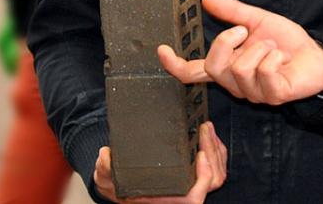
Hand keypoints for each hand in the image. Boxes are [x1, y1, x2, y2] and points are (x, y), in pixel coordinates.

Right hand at [93, 121, 226, 202]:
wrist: (119, 182)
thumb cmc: (116, 182)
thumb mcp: (106, 175)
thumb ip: (105, 167)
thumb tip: (106, 155)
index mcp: (165, 199)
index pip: (194, 198)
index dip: (203, 178)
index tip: (200, 154)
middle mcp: (182, 194)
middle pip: (213, 181)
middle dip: (213, 154)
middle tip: (204, 129)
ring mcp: (191, 185)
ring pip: (217, 173)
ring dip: (216, 149)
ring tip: (206, 127)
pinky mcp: (195, 173)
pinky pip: (215, 165)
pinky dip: (216, 149)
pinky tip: (207, 133)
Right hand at [158, 0, 322, 104]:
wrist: (318, 57)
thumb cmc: (286, 43)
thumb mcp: (257, 20)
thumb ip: (232, 12)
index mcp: (227, 66)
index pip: (194, 72)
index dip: (175, 65)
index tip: (161, 50)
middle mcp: (235, 83)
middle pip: (214, 66)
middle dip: (228, 41)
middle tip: (247, 32)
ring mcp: (253, 92)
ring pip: (240, 68)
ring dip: (260, 48)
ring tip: (272, 47)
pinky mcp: (273, 96)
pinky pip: (264, 72)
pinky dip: (274, 56)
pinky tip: (281, 57)